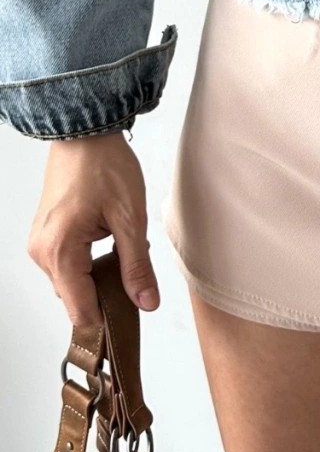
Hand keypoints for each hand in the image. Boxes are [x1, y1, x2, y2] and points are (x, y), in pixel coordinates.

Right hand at [28, 132, 158, 325]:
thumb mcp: (131, 219)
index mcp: (60, 252)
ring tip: (122, 248)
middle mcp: (41, 253)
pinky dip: (88, 263)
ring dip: (98, 276)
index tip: (133, 316)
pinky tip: (108, 242)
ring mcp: (39, 244)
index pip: (81, 310)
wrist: (85, 133)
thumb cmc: (105, 166)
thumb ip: (137, 266)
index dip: (108, 318)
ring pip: (71, 282)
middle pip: (75, 299)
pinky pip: (67, 264)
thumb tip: (146, 303)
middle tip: (136, 270)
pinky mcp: (45, 235)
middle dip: (106, 293)